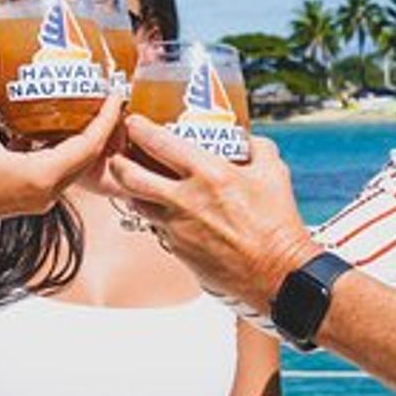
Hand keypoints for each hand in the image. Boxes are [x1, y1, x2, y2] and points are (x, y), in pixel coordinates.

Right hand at [0, 36, 121, 239]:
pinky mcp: (21, 197)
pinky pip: (51, 170)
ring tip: (80, 107)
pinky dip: (54, 148)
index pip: (91, 144)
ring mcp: (34, 197)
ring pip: (70, 165)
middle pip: (87, 156)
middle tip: (104, 96)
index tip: (117, 91)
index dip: (107, 117)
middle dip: (100, 126)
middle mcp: (46, 191)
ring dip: (79, 138)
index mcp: (43, 175)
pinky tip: (41, 126)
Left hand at [108, 117, 320, 309]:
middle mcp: (185, 199)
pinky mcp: (177, 249)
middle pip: (131, 176)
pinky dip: (153, 215)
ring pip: (136, 203)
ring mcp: (177, 227)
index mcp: (208, 173)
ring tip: (132, 181)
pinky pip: (155, 226)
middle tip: (118, 154)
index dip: (139, 129)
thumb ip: (256, 148)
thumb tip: (245, 138)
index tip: (133, 123)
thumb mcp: (274, 173)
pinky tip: (161, 209)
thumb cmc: (277, 224)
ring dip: (129, 190)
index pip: (159, 143)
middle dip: (118, 161)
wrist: (276, 273)